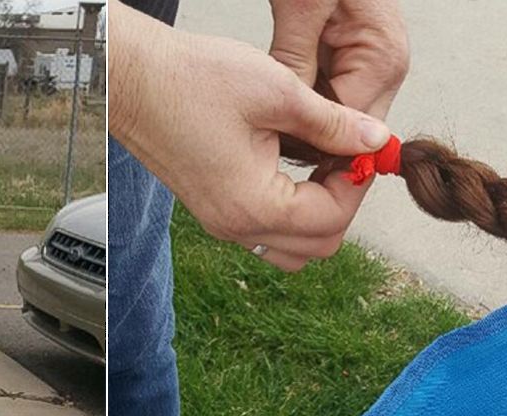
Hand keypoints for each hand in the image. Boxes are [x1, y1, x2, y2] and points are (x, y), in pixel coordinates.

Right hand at [110, 3, 391, 270]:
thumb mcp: (278, 92)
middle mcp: (236, 226)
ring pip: (293, 246)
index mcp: (253, 205)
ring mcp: (222, 222)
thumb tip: (375, 140)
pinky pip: (267, 229)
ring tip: (323, 161)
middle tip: (348, 154)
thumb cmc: (191, 80)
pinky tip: (294, 164)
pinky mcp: (214, 209)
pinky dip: (292, 209)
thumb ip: (333, 124)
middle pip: (318, 245)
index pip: (332, 219)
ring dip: (318, 212)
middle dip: (342, 201)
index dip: (358, 182)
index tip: (367, 147)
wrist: (132, 78)